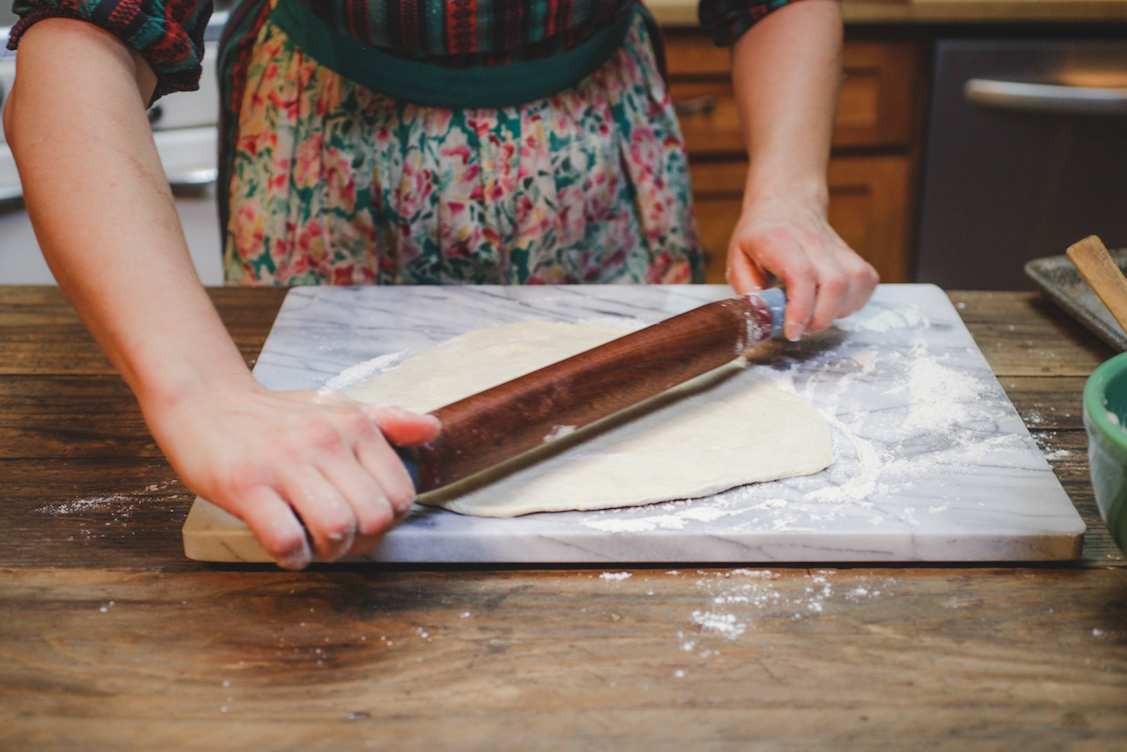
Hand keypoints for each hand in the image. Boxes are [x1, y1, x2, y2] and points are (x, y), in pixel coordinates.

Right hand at [147, 384, 439, 568]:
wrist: (205, 401)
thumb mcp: (336, 408)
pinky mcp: (245, 486)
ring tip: (313, 543)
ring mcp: (284, 464)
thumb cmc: (275, 415)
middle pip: (374, 517)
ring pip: (336, 529)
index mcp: (353, 426)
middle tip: (340, 539)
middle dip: (361, 541)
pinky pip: (286, 540)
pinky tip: (285, 547)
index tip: (365, 521)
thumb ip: (387, 421)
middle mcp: (325, 442)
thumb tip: (432, 430)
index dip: (389, 520)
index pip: (400, 493)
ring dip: (328, 552)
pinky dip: (291, 556)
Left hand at [726, 196, 878, 340]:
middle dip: (820, 318)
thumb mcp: (738, 258)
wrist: (787, 205)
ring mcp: (839, 248)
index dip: (800, 308)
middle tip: (801, 328)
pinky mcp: (854, 257)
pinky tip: (833, 306)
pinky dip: (854, 303)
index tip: (792, 331)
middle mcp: (814, 242)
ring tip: (815, 316)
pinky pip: (866, 284)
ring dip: (838, 312)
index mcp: (780, 242)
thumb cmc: (761, 236)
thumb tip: (761, 314)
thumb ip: (746, 288)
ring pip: (856, 284)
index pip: (801, 275)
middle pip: (835, 284)